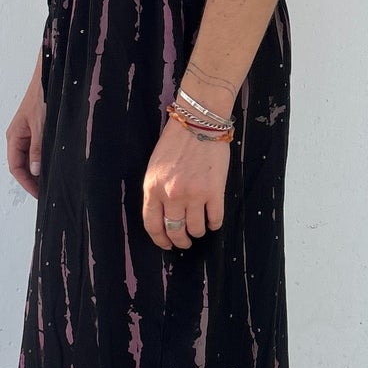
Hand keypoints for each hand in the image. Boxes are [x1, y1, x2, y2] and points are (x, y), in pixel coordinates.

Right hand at [6, 54, 45, 197]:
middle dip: (34, 180)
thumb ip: (38, 148)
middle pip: (23, 165)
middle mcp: (20, 136)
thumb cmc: (42, 95)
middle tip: (49, 192)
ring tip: (54, 181)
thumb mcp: (41, 124)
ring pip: (32, 158)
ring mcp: (30, 132)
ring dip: (41, 170)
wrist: (51, 73)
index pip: (16, 167)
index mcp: (14, 136)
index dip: (27, 183)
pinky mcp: (40, 127)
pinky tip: (57, 163)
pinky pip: (40, 148)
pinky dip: (46, 158)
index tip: (40, 194)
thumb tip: (36, 170)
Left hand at [142, 111, 229, 249]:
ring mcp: (194, 194)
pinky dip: (214, 224)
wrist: (198, 124)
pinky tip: (213, 221)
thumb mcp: (155, 167)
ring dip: (198, 232)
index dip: (160, 239)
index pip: (152, 224)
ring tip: (200, 229)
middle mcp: (171, 195)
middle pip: (174, 230)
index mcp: (152, 188)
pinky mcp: (214, 191)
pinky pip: (215, 218)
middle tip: (185, 242)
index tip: (166, 244)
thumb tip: (163, 214)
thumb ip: (156, 191)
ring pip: (196, 228)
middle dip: (180, 240)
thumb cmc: (175, 142)